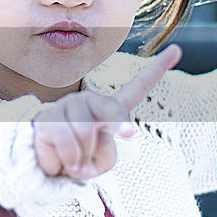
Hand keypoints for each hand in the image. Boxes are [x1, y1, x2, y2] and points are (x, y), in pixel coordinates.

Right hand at [32, 44, 181, 179]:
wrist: (39, 167)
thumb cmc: (76, 162)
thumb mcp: (99, 163)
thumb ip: (106, 153)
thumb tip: (93, 140)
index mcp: (107, 109)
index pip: (136, 88)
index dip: (156, 70)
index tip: (177, 49)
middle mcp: (88, 102)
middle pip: (114, 117)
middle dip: (106, 143)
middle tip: (88, 162)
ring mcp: (66, 107)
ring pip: (86, 136)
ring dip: (80, 161)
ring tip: (71, 162)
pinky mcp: (45, 118)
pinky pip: (66, 146)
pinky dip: (63, 164)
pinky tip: (55, 160)